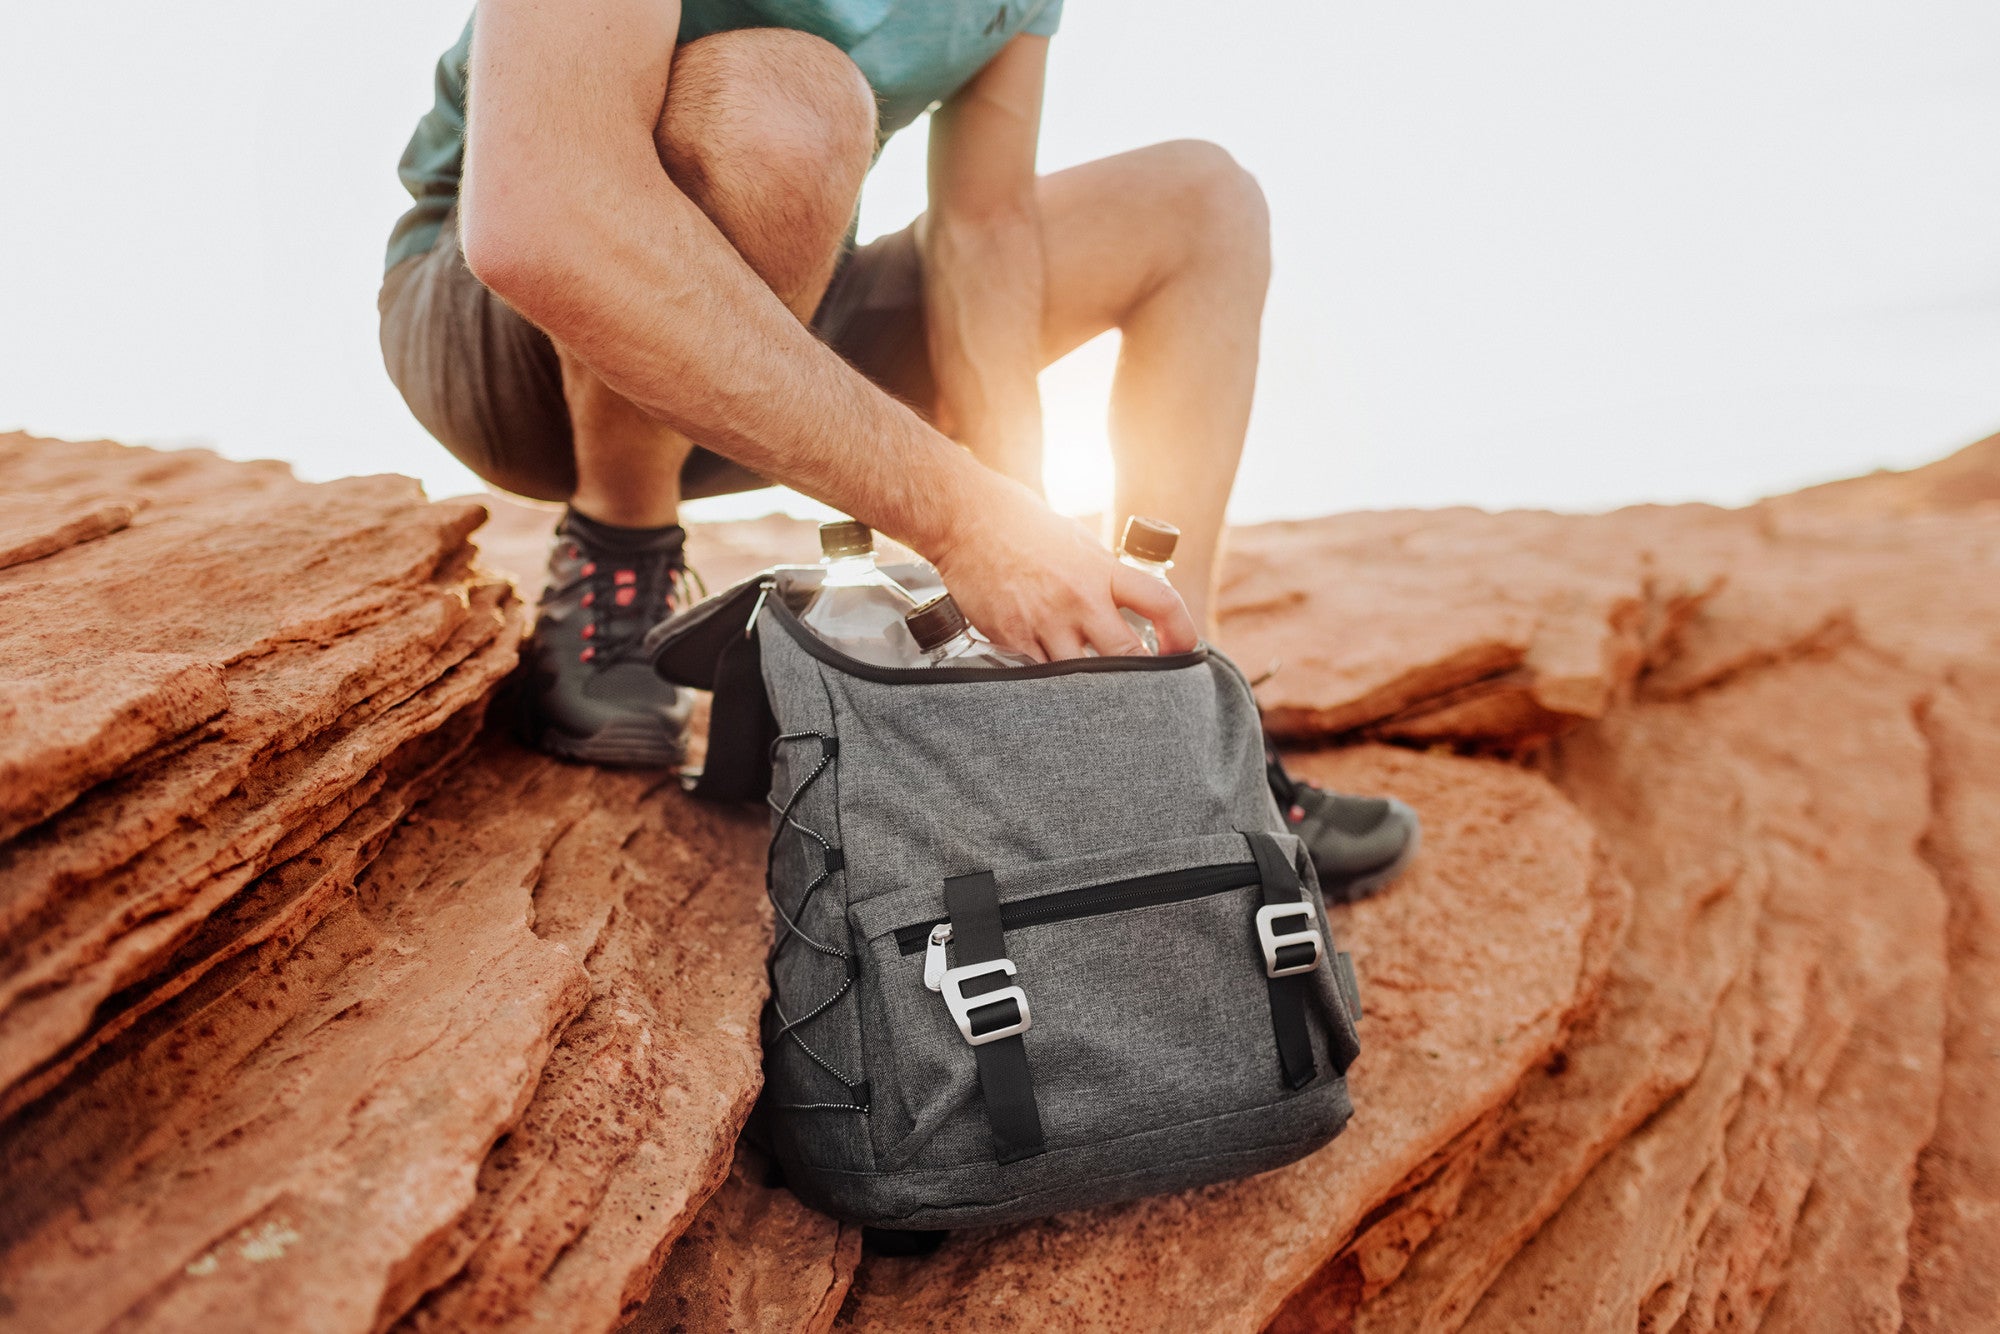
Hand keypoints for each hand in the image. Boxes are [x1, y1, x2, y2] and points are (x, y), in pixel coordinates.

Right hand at [927, 476, 1199, 661]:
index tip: (1185, 652)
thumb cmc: (1024, 525)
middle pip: (1126, 657)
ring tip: (1098, 691)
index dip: (1183, 634)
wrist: (966, 521)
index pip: (1161, 603)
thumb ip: (1105, 576)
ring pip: (1081, 677)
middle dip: (1141, 677)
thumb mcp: (1079, 543)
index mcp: (1102, 571)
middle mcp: (1078, 599)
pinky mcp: (1012, 638)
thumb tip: (1128, 607)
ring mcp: (1043, 622)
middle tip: (1145, 687)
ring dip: (1093, 685)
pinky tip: (1052, 676)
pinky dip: (1051, 679)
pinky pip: (1040, 674)